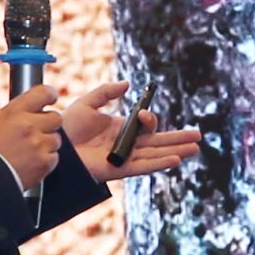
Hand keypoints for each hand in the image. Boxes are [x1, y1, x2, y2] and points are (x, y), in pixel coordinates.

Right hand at [0, 83, 66, 186]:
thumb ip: (17, 114)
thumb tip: (34, 109)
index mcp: (14, 112)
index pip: (43, 93)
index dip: (50, 95)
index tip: (51, 98)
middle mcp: (28, 125)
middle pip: (56, 117)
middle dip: (49, 125)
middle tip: (38, 133)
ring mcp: (38, 143)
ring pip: (56, 139)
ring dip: (47, 145)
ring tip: (29, 152)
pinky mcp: (44, 161)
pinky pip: (54, 157)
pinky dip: (45, 161)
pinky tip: (30, 164)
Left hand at [58, 80, 199, 179]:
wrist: (55, 145)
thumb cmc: (67, 126)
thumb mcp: (88, 103)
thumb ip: (107, 93)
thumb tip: (128, 84)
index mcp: (121, 129)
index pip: (146, 127)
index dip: (151, 120)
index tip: (144, 115)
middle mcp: (126, 144)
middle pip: (158, 142)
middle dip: (178, 140)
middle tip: (198, 138)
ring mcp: (124, 158)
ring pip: (155, 155)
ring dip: (175, 152)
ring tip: (194, 150)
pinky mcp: (119, 170)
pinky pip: (143, 167)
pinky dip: (159, 163)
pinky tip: (174, 160)